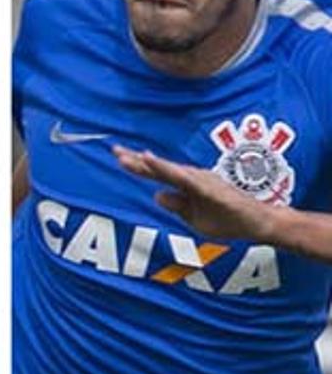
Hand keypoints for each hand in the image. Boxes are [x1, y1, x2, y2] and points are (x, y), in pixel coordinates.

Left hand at [114, 145, 279, 241]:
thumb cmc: (229, 218)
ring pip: (174, 172)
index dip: (137, 164)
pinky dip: (179, 176)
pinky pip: (192, 183)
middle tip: (115, 150)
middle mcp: (193, 179)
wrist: (259, 224)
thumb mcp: (194, 216)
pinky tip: (170, 173)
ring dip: (155, 165)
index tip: (117, 154)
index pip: (157, 173)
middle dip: (138, 160)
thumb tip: (157, 195)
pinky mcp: (215, 192)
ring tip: (136, 157)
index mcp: (187, 185)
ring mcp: (204, 183)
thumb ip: (177, 205)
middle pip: (161, 169)